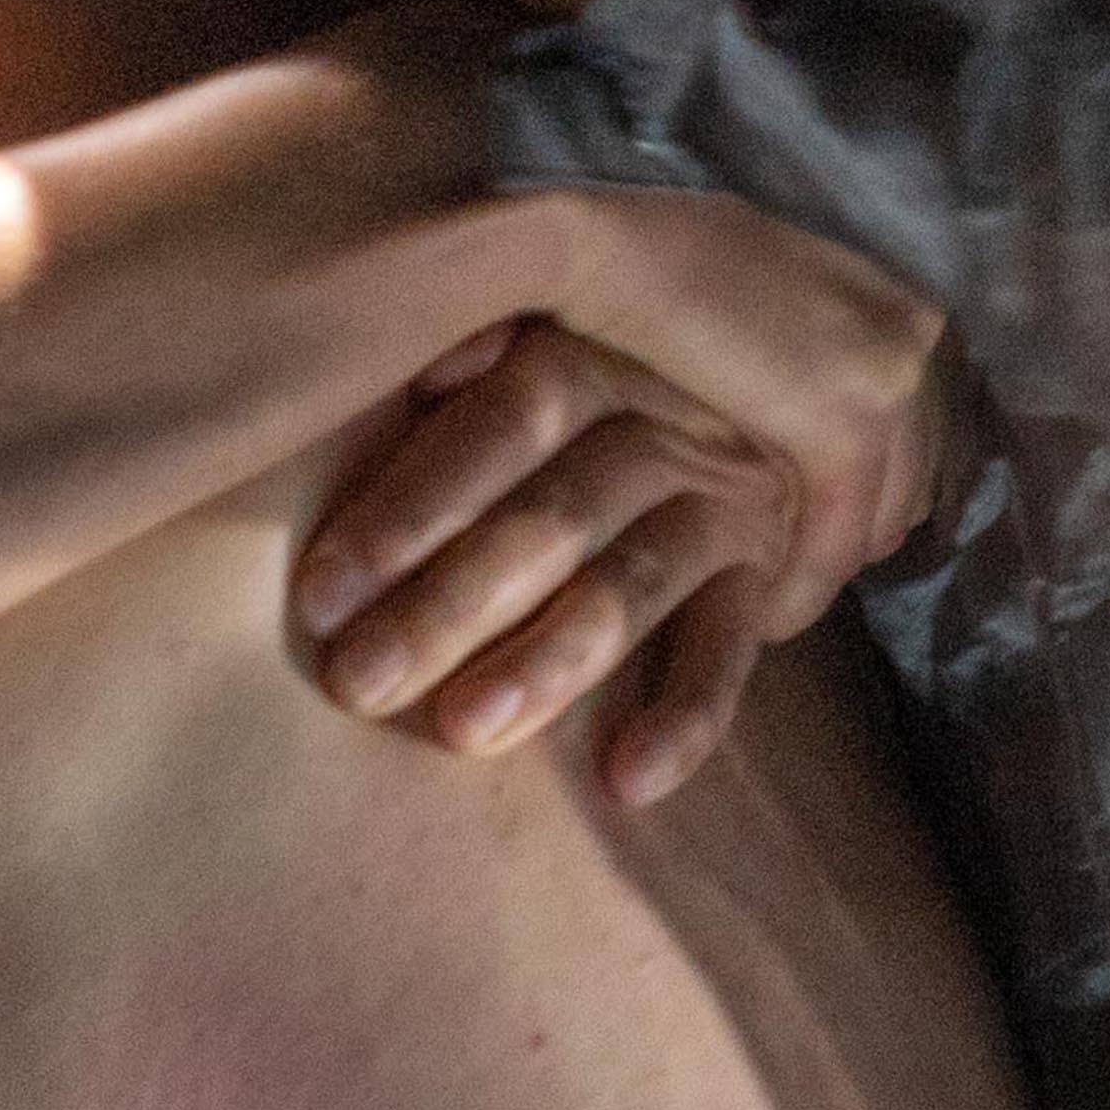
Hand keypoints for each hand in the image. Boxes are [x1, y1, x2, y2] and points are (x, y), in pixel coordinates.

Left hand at [293, 194, 944, 808]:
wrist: (788, 366)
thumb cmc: (601, 364)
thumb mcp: (546, 327)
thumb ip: (462, 352)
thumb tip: (373, 367)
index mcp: (596, 353)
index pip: (502, 425)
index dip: (413, 506)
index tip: (321, 593)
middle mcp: (669, 421)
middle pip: (555, 516)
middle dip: (449, 605)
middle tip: (359, 682)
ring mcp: (729, 499)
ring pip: (632, 584)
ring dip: (549, 662)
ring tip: (464, 733)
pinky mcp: (773, 573)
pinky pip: (730, 652)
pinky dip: (685, 718)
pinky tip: (628, 782)